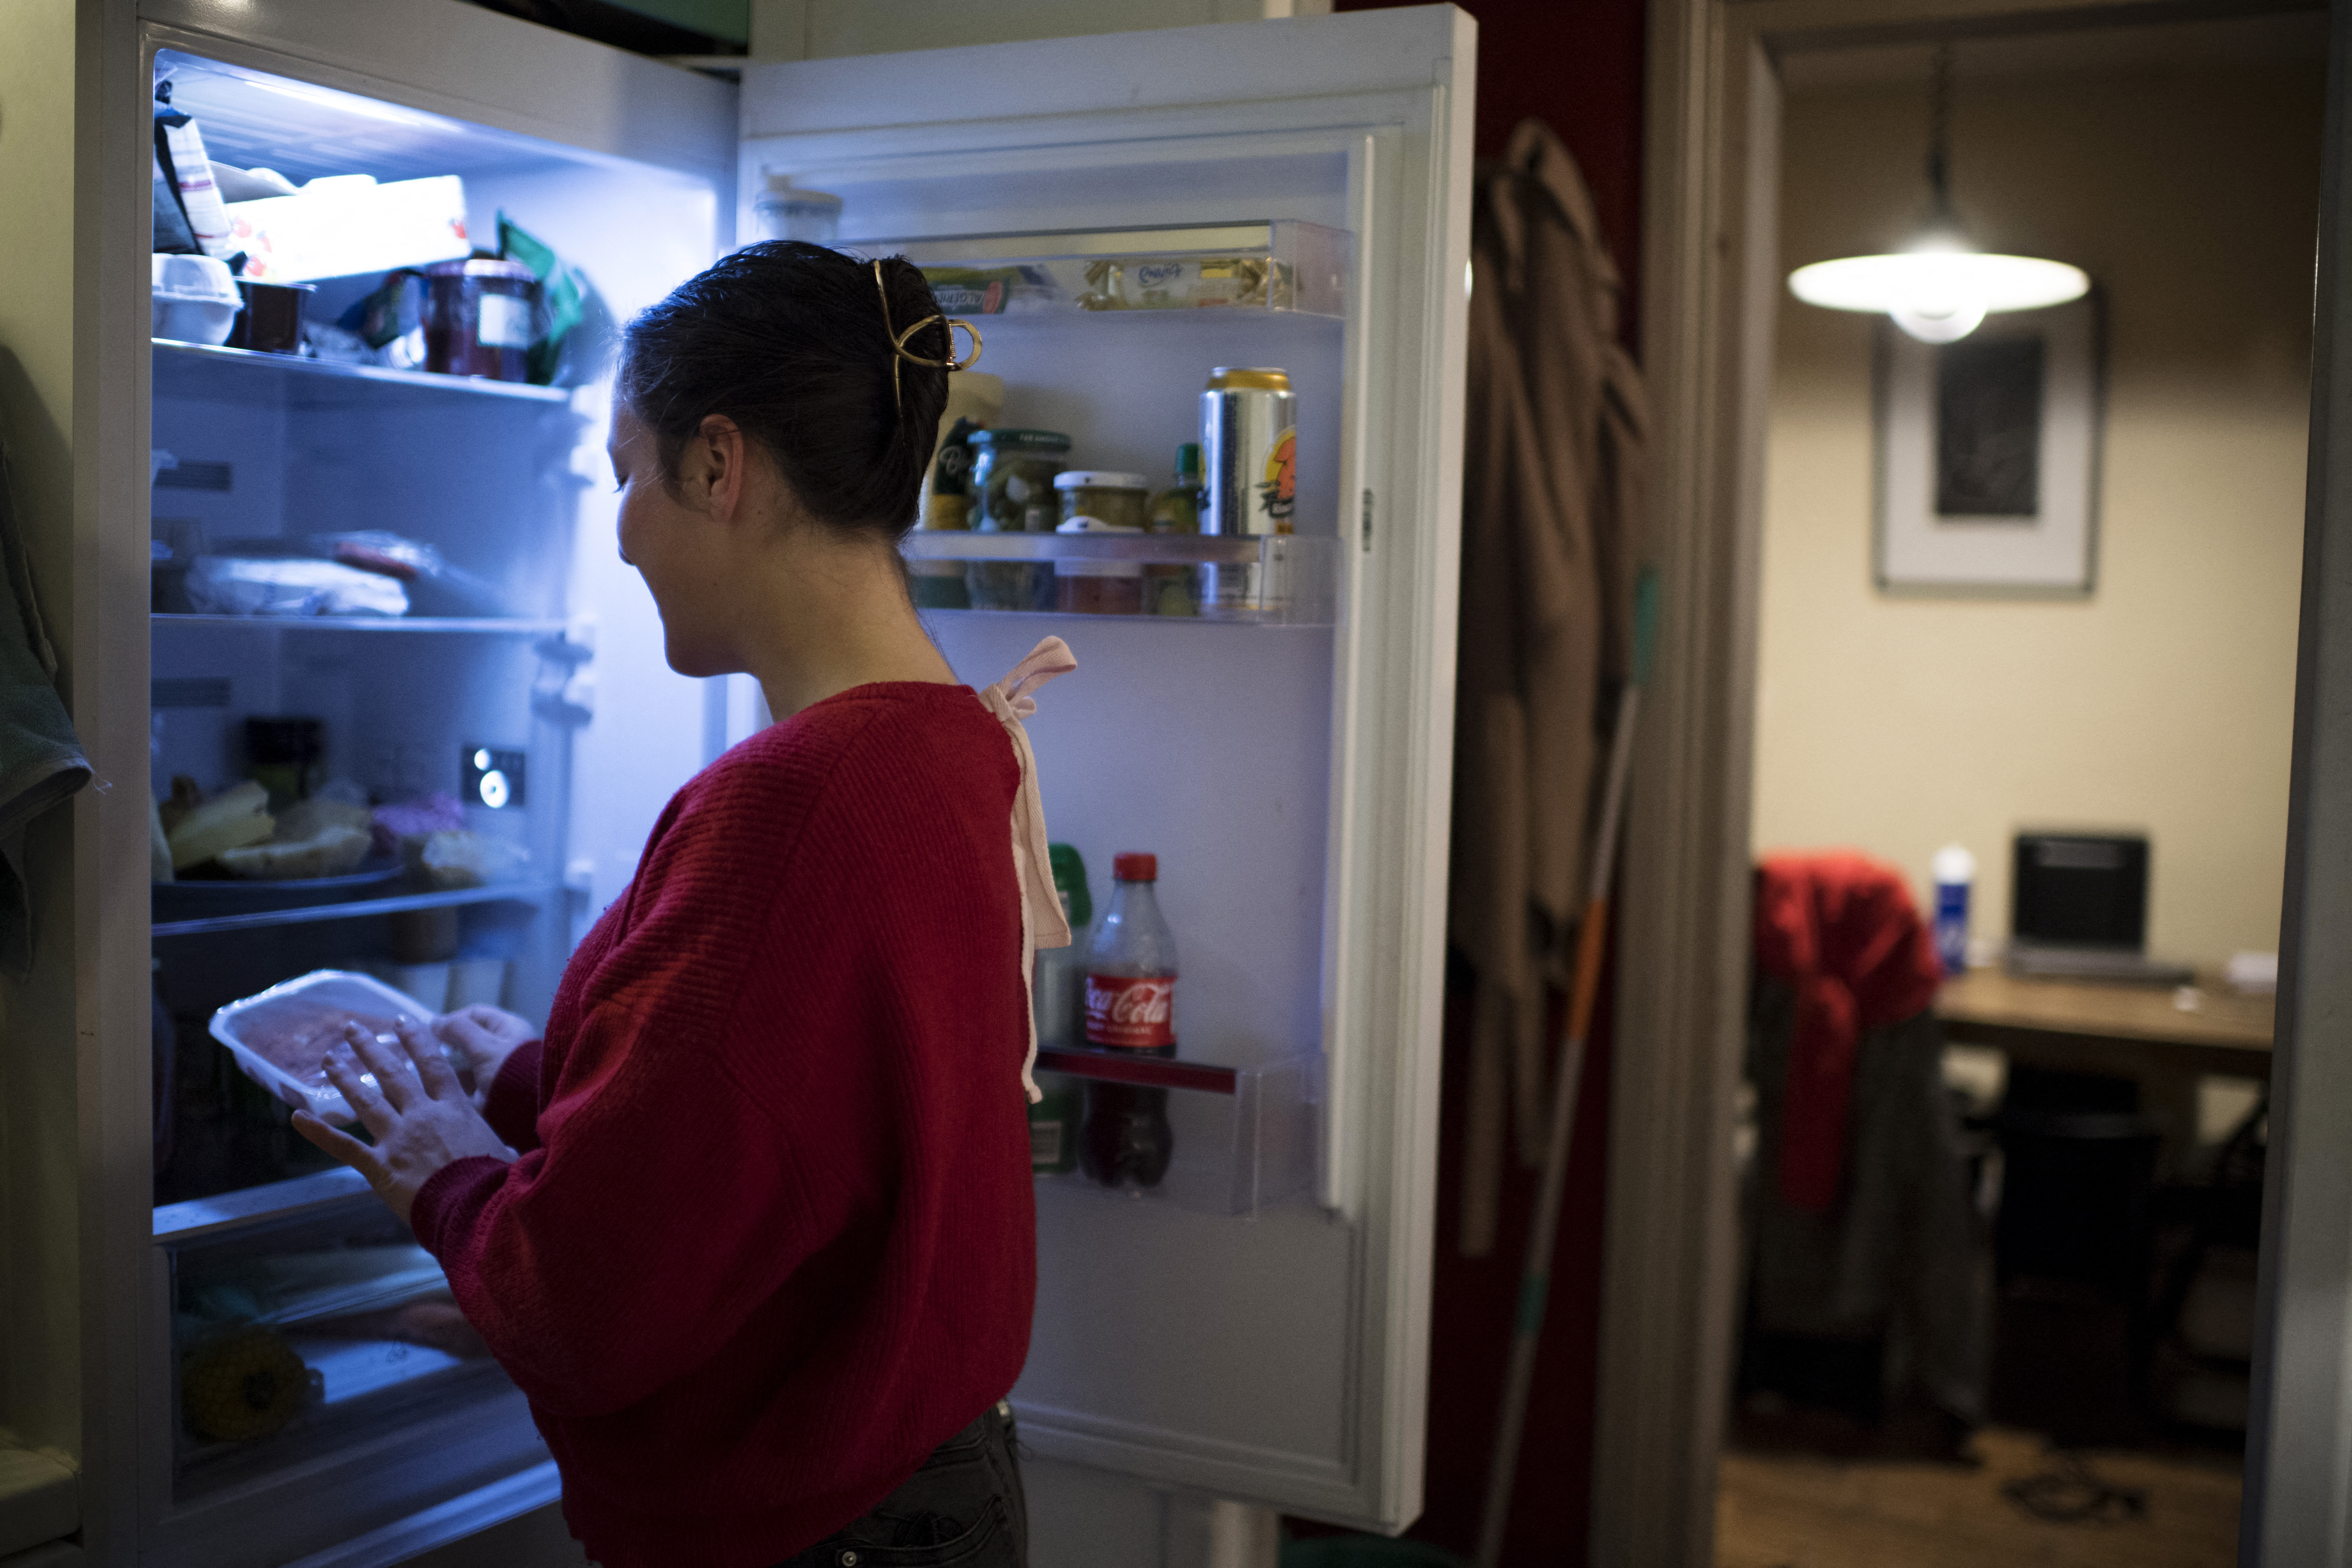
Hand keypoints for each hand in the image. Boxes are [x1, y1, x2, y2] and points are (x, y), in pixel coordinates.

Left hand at [293, 1017, 515, 1224]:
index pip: (433, 1065)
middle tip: (352, 1029)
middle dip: (371, 1049)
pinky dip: (319, 1131)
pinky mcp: (379, 1166)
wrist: (474, 1207)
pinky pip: (344, 1146)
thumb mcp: (501, 1145)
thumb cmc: (494, 1180)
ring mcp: (398, 1139)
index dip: (418, 1042)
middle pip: (393, 1074)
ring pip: (366, 1101)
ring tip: (328, 1059)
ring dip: (345, 1078)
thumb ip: (492, 1133)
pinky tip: (297, 1117)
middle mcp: (422, 1115)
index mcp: (454, 1108)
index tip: (406, 1023)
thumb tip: (512, 1137)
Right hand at [432, 1005, 538, 1111]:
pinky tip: (438, 1086)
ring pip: (464, 1063)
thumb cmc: (511, 1072)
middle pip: (468, 1040)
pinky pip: (467, 1083)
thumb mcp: (485, 1046)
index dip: (452, 1020)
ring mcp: (497, 1069)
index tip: (431, 1031)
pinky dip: (454, 1084)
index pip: (475, 1014)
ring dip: (448, 1066)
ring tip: (427, 1070)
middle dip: (447, 1046)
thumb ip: (459, 1030)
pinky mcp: (489, 1091)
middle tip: (426, 1053)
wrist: (530, 1111)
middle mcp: (504, 1046)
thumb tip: (435, 1022)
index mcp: (509, 1027)